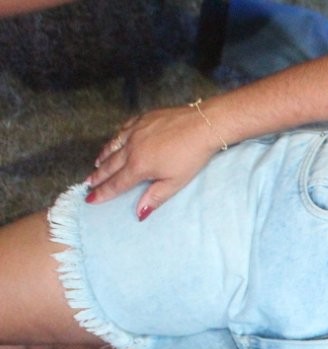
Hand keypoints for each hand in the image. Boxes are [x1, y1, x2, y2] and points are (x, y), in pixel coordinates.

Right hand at [85, 103, 226, 219]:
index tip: (90, 199)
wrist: (202, 125)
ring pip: (113, 145)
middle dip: (98, 176)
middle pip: (110, 165)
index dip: (103, 192)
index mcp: (139, 166)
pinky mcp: (142, 118)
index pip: (116, 183)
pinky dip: (115, 138)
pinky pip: (122, 129)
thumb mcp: (175, 182)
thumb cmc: (192, 156)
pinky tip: (115, 141)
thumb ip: (155, 197)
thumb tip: (138, 213)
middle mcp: (131, 148)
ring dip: (103, 156)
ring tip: (97, 165)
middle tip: (88, 183)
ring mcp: (135, 131)